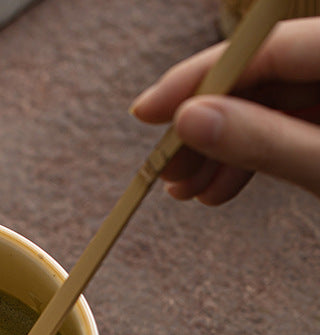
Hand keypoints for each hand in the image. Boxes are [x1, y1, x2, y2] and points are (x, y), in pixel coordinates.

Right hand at [130, 17, 319, 203]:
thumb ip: (264, 141)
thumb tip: (189, 121)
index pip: (259, 47)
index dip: (197, 78)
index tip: (147, 111)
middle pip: (259, 77)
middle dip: (205, 126)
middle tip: (166, 167)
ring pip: (267, 104)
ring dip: (220, 149)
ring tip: (187, 190)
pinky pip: (286, 124)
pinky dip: (250, 156)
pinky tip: (218, 187)